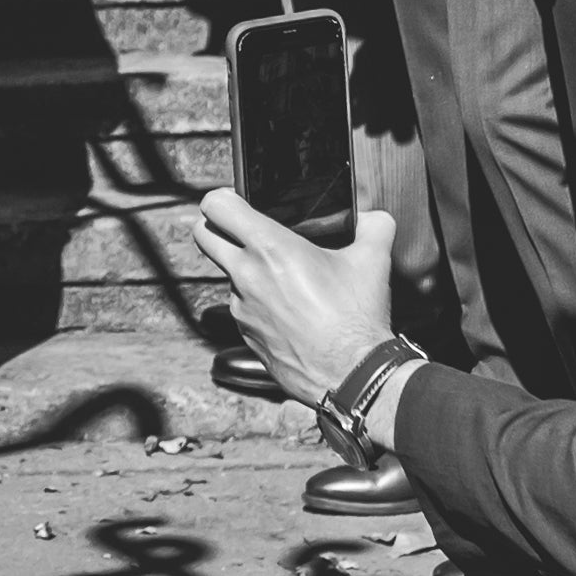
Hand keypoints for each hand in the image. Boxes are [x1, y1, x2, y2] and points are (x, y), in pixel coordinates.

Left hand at [195, 189, 397, 405]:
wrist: (354, 376)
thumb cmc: (358, 319)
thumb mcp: (373, 260)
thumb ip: (373, 225)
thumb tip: (371, 217)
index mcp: (270, 248)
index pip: (216, 206)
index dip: (223, 198)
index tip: (237, 202)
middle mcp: (247, 276)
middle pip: (202, 236)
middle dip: (216, 228)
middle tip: (242, 231)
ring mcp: (242, 309)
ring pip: (228, 276)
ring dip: (245, 272)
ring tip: (283, 280)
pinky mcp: (246, 336)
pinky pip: (243, 309)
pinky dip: (258, 305)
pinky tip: (288, 311)